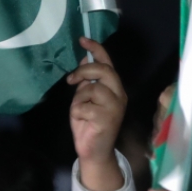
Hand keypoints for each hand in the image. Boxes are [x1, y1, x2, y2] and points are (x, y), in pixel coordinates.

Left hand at [68, 38, 126, 190]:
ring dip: (80, 98)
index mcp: (114, 88)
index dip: (96, 49)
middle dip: (84, 71)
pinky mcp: (107, 119)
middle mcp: (119, 95)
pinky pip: (84, 106)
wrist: (94, 150)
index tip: (82, 40)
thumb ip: (87, 80)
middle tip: (72, 79)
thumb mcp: (85, 97)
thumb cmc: (89, 124)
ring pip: (93, 88)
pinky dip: (77, 112)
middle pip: (103, 71)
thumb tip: (84, 58)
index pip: (108, 63)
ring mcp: (115, 107)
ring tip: (81, 109)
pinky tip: (82, 121)